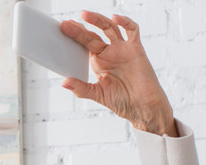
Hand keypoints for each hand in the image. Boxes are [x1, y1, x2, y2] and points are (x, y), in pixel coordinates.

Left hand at [60, 11, 176, 136]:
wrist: (143, 107)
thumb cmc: (122, 101)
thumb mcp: (98, 94)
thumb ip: (81, 88)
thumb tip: (64, 83)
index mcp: (98, 62)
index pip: (84, 44)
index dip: (75, 36)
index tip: (63, 29)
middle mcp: (110, 53)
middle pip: (94, 34)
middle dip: (80, 28)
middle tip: (67, 24)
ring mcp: (123, 49)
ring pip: (110, 28)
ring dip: (98, 20)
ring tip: (85, 15)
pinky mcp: (136, 49)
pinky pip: (132, 30)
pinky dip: (125, 22)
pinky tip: (115, 18)